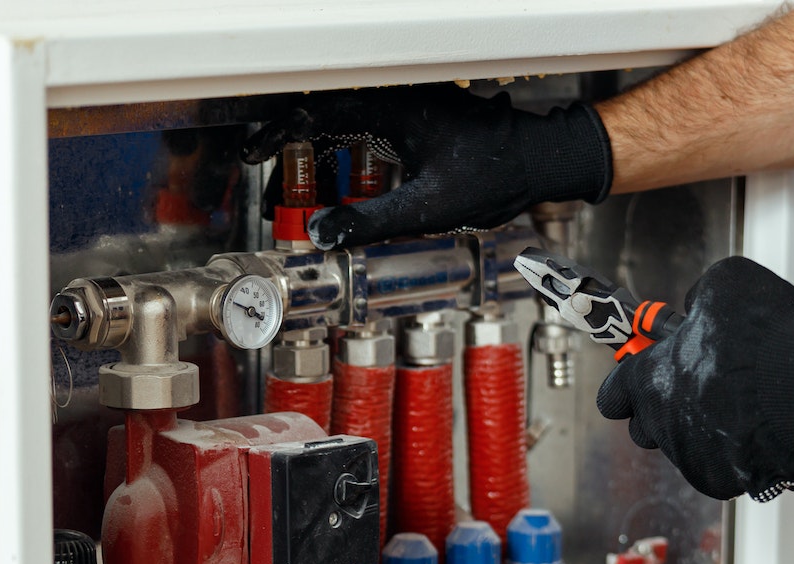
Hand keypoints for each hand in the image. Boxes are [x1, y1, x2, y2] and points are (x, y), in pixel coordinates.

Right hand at [241, 86, 611, 249]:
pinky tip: (333, 189)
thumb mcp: (427, 209)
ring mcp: (403, 108)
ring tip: (297, 195)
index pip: (317, 111)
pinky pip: (362, 132)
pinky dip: (340, 158)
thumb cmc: (495, 174)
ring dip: (314, 158)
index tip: (255, 154)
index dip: (278, 133)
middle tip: (269, 186)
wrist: (538, 160)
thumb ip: (371, 222)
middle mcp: (394, 99)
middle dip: (291, 154)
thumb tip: (323, 233)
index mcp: (393, 108)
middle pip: (322, 117)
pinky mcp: (412, 122)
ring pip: (340, 126)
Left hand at [597, 257, 793, 500]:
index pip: (613, 395)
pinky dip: (735, 451)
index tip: (641, 374)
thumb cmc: (768, 338)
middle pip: (646, 427)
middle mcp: (664, 424)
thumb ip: (699, 301)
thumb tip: (699, 307)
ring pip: (686, 447)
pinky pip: (721, 466)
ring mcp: (692, 456)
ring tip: (741, 403)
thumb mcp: (725, 284)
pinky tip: (758, 426)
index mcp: (651, 380)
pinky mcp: (724, 480)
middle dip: (664, 410)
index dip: (627, 384)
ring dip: (705, 428)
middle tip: (696, 388)